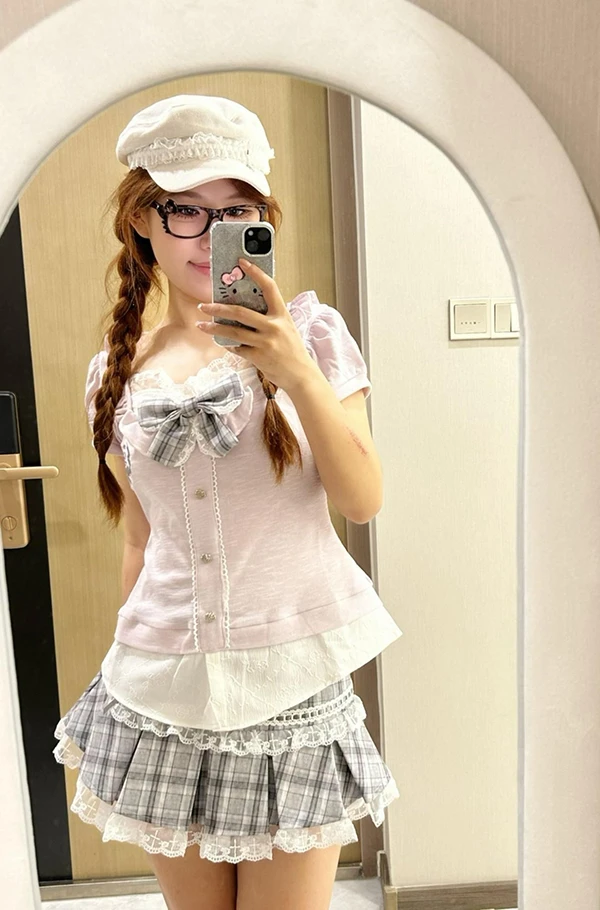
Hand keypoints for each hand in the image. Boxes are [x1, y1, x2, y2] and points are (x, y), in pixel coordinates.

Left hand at [196, 258, 318, 393]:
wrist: (301, 375)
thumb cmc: (292, 350)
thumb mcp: (286, 328)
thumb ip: (270, 317)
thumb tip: (245, 308)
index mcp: (282, 315)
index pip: (269, 287)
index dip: (256, 273)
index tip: (242, 262)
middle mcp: (274, 327)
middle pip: (240, 312)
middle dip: (218, 308)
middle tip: (204, 305)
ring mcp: (265, 343)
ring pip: (234, 332)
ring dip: (214, 328)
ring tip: (201, 324)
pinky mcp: (258, 357)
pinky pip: (237, 348)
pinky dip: (228, 345)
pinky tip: (222, 342)